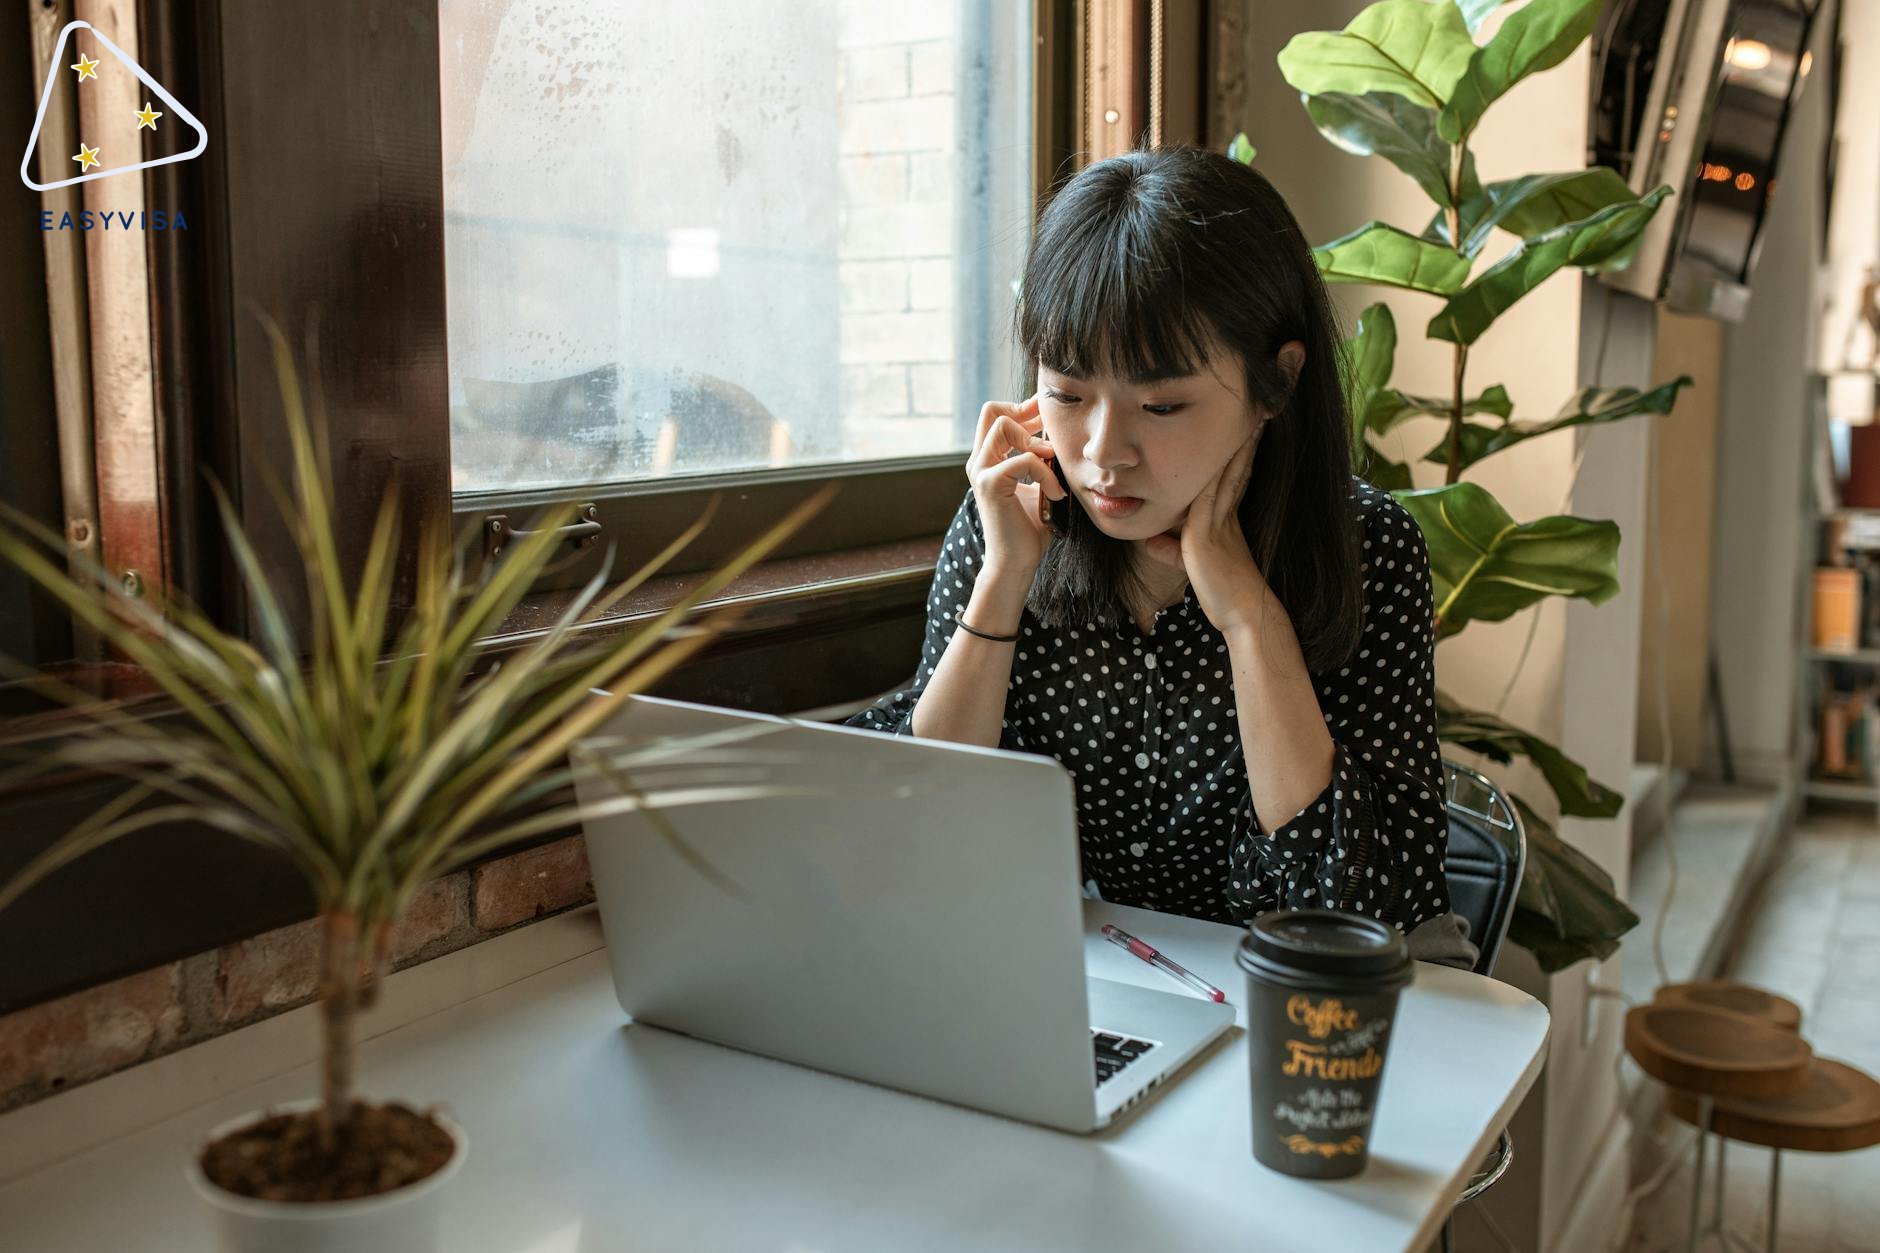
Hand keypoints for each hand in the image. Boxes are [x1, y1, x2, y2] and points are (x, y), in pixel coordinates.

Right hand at [967, 394, 1064, 577]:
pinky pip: (1023, 459)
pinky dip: (1046, 472)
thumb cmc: (1029, 528)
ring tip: (1052, 461)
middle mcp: (979, 462)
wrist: (1016, 562)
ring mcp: (981, 471)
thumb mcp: (1037, 486)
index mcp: (988, 460)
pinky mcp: (990, 484)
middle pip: (992, 410)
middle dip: (1025, 413)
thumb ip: (1040, 463)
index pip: (996, 415)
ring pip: (1002, 425)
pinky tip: (1055, 492)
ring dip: (1034, 440)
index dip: (1023, 409)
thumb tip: (1060, 440)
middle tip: (1049, 430)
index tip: (1048, 419)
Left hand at [1140, 416, 1272, 635]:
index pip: (1231, 480)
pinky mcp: (1205, 535)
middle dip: (1243, 443)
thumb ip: (1169, 549)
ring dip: (1236, 450)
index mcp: (1224, 519)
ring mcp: (1218, 523)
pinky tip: (1209, 456)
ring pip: (1226, 477)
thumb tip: (1149, 540)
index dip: (1237, 456)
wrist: (1242, 612)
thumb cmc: (1220, 593)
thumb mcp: (1188, 564)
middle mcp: (1225, 516)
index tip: (1244, 431)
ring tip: (1248, 423)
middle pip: (1235, 470)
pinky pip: (1206, 499)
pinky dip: (1210, 477)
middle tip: (1255, 415)